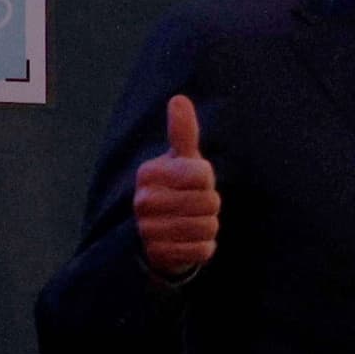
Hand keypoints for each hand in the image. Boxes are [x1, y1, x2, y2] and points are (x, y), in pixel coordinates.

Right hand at [136, 95, 219, 280]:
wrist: (155, 235)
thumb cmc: (175, 189)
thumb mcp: (179, 160)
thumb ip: (182, 133)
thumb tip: (179, 98)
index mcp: (149, 173)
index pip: (203, 174)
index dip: (207, 180)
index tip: (193, 183)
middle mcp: (144, 201)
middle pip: (210, 202)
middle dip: (210, 206)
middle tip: (194, 206)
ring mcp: (149, 230)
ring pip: (208, 226)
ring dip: (208, 226)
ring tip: (191, 222)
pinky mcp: (161, 254)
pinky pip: (203, 250)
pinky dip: (204, 247)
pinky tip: (188, 241)